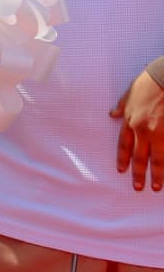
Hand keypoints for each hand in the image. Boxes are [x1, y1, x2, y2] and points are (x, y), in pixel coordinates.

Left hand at [115, 66, 163, 193]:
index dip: (123, 159)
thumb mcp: (129, 93)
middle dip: (139, 173)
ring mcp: (159, 133)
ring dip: (157, 174)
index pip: (124, 145)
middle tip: (139, 187)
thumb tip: (112, 114)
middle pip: (140, 156)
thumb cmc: (148, 83)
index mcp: (130, 121)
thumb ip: (122, 106)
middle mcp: (143, 130)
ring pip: (158, 158)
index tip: (122, 170)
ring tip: (157, 187)